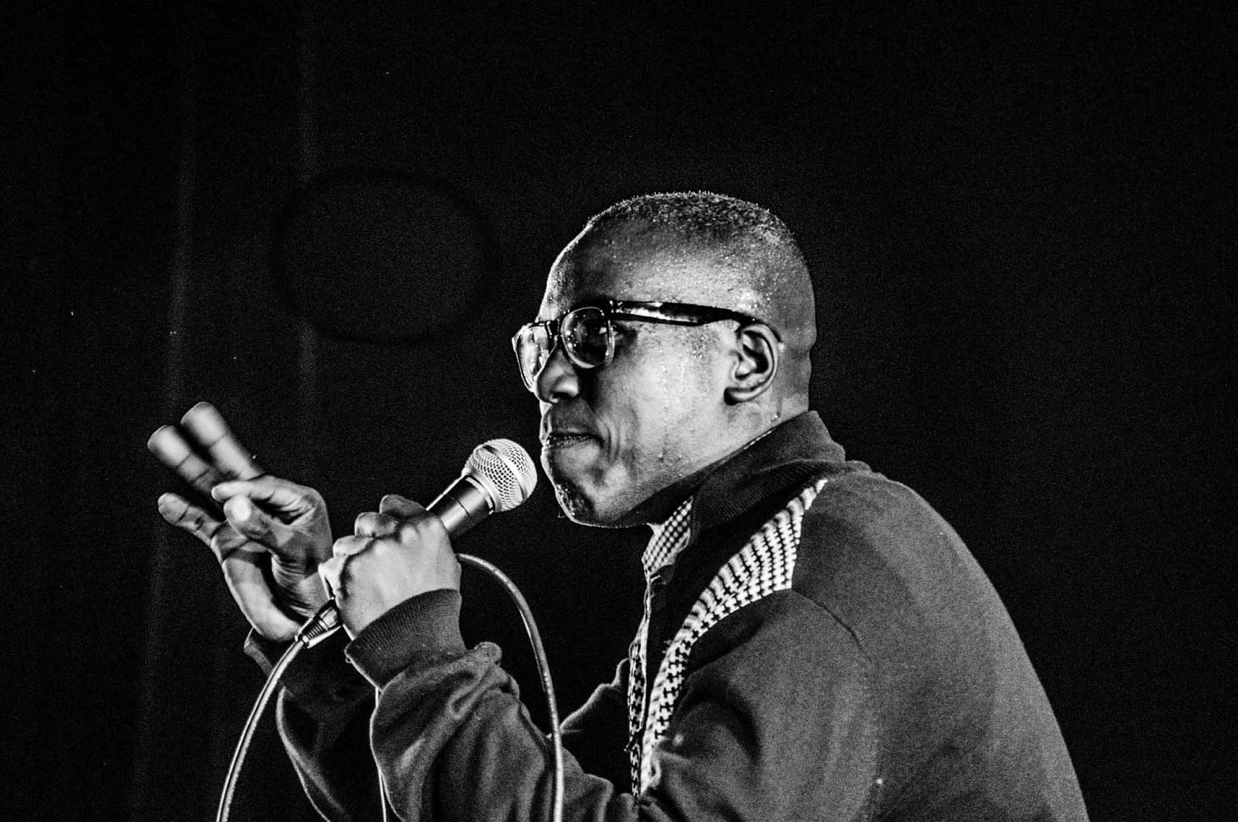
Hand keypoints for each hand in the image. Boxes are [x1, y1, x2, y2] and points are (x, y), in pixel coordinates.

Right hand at [149, 402, 331, 641]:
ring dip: (189, 466)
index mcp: (297, 501)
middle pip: (236, 468)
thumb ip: (263, 528)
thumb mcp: (294, 551)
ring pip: (211, 489)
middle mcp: (268, 505)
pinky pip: (200, 523)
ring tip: (164, 438)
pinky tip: (166, 501)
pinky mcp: (227, 543)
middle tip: (196, 413)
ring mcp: (244, 522)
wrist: (302, 617)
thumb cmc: (313, 580)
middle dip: (214, 442)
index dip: (241, 488)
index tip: (222, 495)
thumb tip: (230, 502)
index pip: (263, 485)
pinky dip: (183, 513)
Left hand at [320, 495, 460, 638]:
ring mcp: (374, 550)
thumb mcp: (446, 567)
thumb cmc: (432, 611)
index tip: (382, 529)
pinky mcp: (350, 569)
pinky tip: (354, 594)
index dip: (385, 517)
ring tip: (366, 585)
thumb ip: (426, 543)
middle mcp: (400, 535)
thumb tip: (411, 532)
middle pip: (366, 521)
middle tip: (375, 566)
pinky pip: (332, 566)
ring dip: (350, 561)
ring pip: (346, 544)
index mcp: (427, 529)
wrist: (415, 642)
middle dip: (366, 540)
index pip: (393, 504)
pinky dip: (338, 580)